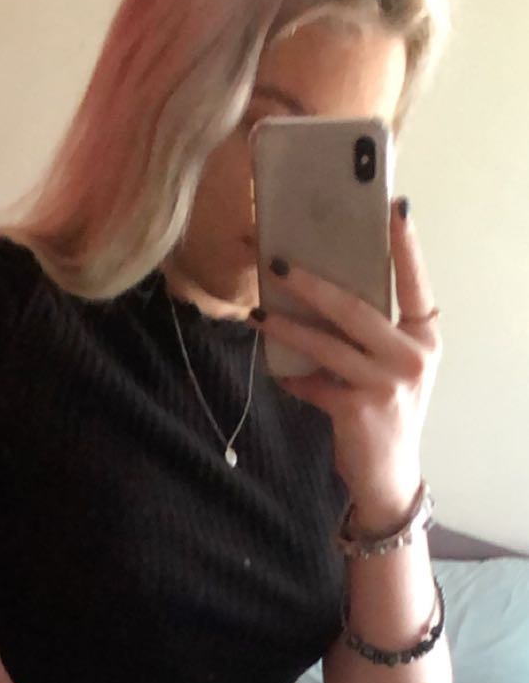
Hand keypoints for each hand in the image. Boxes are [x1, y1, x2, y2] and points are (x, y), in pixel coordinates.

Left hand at [254, 200, 440, 525]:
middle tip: (278, 263)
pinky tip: (276, 371)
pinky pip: (313, 383)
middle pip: (356, 308)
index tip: (393, 208)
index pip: (416, 283)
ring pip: (327, 344)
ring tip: (258, 312)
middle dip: (312, 284)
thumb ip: (378, 331)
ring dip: (287, 327)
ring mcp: (386, 384)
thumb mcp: (396, 365)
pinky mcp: (357, 409)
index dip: (406, 247)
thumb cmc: (388, 408)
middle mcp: (411, 356)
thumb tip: (326, 287)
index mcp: (425, 337)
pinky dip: (292, 377)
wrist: (390, 474)